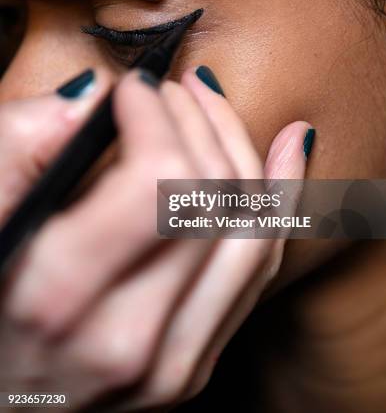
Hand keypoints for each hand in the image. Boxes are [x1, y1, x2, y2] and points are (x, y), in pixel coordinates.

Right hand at [0, 66, 311, 409]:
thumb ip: (15, 147)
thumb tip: (92, 94)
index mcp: (60, 298)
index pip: (159, 183)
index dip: (157, 117)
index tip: (135, 88)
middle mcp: (128, 343)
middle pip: (212, 202)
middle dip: (200, 122)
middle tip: (174, 88)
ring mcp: (171, 365)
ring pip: (253, 234)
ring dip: (244, 151)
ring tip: (214, 104)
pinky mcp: (193, 366)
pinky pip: (259, 272)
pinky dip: (279, 202)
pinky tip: (289, 150)